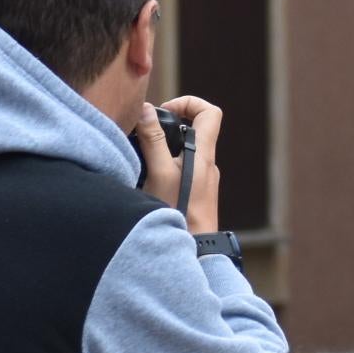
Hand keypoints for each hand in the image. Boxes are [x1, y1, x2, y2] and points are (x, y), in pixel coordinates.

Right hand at [132, 96, 224, 235]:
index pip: (210, 112)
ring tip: (144, 159)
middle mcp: (208, 164)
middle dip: (169, 126)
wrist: (196, 249)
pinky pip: (183, 170)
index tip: (165, 113)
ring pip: (185, 151)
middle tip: (146, 135)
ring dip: (164, 149)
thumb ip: (153, 140)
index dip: (188, 103)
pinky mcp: (196, 194)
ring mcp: (203, 180)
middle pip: (194, 129)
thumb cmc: (180, 211)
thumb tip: (147, 109)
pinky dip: (166, 167)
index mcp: (204, 153)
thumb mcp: (159, 173)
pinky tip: (149, 181)